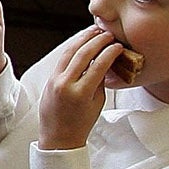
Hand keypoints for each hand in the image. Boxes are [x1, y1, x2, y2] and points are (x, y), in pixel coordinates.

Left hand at [37, 24, 124, 150]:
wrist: (58, 137)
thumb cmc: (80, 124)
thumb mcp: (98, 103)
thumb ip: (100, 80)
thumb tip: (105, 61)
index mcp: (81, 93)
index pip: (98, 64)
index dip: (110, 52)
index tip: (118, 46)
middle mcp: (65, 84)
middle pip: (83, 54)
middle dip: (97, 40)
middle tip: (108, 34)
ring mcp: (55, 81)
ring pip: (69, 52)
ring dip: (83, 39)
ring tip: (94, 32)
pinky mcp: (49, 79)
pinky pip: (62, 59)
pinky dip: (72, 48)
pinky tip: (81, 42)